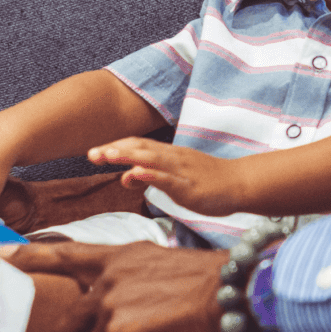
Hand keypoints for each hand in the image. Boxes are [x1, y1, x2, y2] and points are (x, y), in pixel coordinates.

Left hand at [0, 241, 235, 331]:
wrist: (230, 293)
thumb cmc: (207, 285)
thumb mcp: (160, 268)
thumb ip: (130, 283)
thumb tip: (115, 307)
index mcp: (119, 258)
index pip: (65, 255)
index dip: (29, 257)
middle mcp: (107, 281)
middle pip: (70, 325)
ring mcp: (109, 309)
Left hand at [88, 138, 247, 216]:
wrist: (240, 183)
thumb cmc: (208, 181)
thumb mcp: (173, 180)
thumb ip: (149, 176)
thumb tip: (126, 176)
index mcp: (168, 155)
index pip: (137, 146)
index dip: (115, 147)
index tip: (94, 153)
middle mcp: (172, 158)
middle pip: (140, 149)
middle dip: (114, 150)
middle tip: (90, 154)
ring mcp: (181, 170)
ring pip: (151, 159)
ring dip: (128, 156)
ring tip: (107, 155)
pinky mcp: (189, 185)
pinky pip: (167, 178)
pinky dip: (150, 174)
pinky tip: (136, 173)